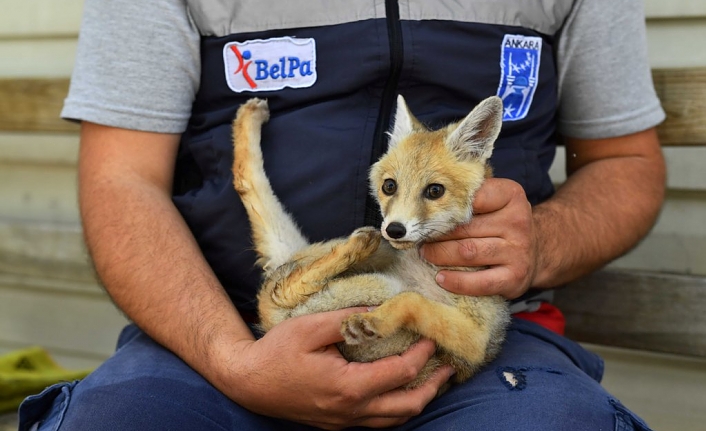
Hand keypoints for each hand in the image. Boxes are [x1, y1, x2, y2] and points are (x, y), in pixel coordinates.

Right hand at [212, 308, 453, 429]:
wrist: (247, 382)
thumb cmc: (276, 352)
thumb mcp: (310, 327)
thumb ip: (349, 321)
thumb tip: (381, 312)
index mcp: (348, 386)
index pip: (400, 372)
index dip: (422, 354)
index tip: (431, 335)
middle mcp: (351, 410)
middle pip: (407, 405)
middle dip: (433, 386)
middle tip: (448, 366)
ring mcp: (344, 421)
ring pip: (394, 419)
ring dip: (418, 399)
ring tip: (433, 380)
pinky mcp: (337, 423)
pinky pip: (378, 421)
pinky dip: (397, 407)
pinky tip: (399, 391)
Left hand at [419, 178, 537, 298]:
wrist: (536, 252)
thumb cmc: (502, 224)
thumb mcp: (494, 202)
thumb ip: (469, 198)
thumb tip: (427, 202)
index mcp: (511, 196)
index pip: (473, 196)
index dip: (447, 205)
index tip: (428, 210)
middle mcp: (518, 222)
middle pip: (465, 227)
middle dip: (437, 233)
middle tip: (420, 236)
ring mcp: (518, 251)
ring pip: (467, 252)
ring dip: (440, 254)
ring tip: (426, 253)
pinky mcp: (514, 277)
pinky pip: (480, 282)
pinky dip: (456, 282)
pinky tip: (441, 278)